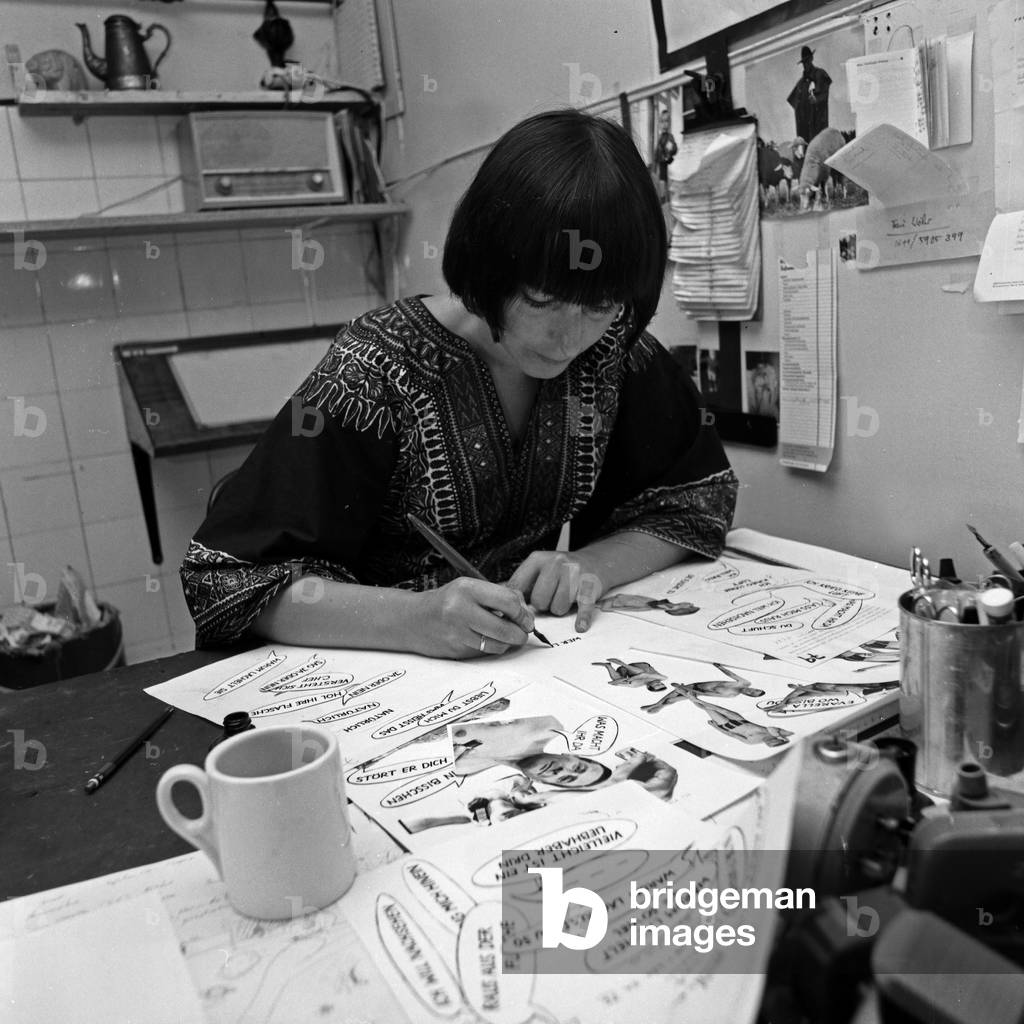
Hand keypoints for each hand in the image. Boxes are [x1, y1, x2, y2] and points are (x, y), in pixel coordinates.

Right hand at [410, 577, 532, 658]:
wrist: (414, 619)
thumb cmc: (448, 601)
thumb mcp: (470, 588)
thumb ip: (498, 596)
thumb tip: (526, 612)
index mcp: (467, 589)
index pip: (508, 602)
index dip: (522, 613)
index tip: (527, 618)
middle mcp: (460, 610)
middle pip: (505, 629)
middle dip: (520, 633)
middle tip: (523, 632)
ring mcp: (457, 633)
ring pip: (497, 645)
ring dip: (507, 643)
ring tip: (505, 635)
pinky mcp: (455, 650)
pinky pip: (484, 653)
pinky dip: (492, 649)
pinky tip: (488, 640)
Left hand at [507, 551, 604, 632]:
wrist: (596, 562)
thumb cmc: (561, 572)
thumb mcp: (539, 569)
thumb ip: (521, 585)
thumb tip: (500, 607)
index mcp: (537, 559)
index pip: (517, 587)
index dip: (517, 602)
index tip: (519, 608)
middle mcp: (555, 563)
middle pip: (538, 601)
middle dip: (543, 605)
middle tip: (550, 598)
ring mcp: (574, 574)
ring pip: (557, 608)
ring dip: (560, 609)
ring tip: (564, 598)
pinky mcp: (590, 587)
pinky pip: (583, 608)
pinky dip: (581, 619)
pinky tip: (579, 626)